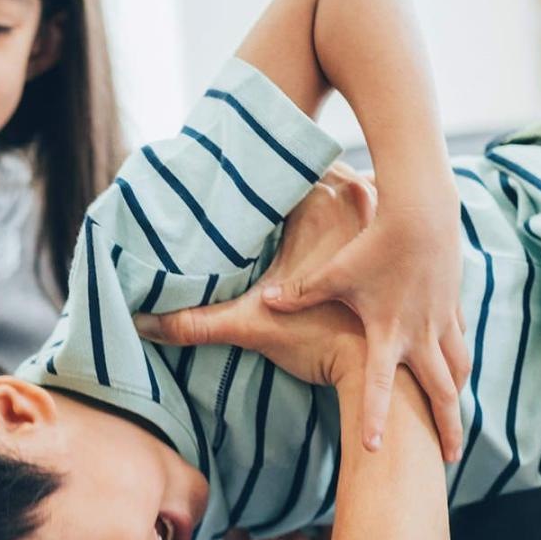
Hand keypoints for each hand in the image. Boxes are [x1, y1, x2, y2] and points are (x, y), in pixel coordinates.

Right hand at [134, 163, 373, 389]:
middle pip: (321, 167)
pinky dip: (365, 207)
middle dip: (296, 173)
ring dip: (335, 184)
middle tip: (265, 176)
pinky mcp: (397, 244)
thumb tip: (143, 324)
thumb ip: (195, 323)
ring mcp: (383, 218)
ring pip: (356, 181)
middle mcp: (357, 200)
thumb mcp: (249, 325)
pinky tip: (350, 217)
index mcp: (321, 203)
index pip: (285, 165)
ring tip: (305, 190)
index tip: (243, 166)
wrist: (380, 374)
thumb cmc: (320, 340)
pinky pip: (381, 207)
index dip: (262, 167)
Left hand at [260, 165, 469, 461]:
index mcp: (388, 333)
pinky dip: (458, 361)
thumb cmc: (373, 242)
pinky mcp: (451, 304)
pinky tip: (455, 369)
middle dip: (446, 427)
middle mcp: (420, 334)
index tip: (373, 449)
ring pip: (457, 368)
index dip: (374, 417)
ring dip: (456, 396)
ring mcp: (441, 320)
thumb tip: (264, 300)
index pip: (378, 386)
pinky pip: (458, 341)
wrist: (423, 212)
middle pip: (440, 391)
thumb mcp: (333, 272)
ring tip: (455, 420)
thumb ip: (299, 291)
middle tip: (448, 459)